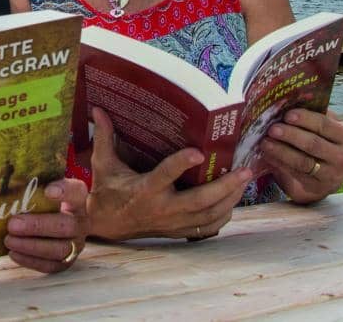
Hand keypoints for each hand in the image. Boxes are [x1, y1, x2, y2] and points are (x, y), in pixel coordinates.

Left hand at [5, 178, 87, 272]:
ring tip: (9, 240)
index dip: (64, 191)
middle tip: (13, 224)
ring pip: (59, 249)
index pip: (76, 191)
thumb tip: (2, 173)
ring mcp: (76, 243)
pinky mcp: (67, 261)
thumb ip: (32, 181)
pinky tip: (13, 253)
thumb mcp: (44, 187)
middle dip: (37, 226)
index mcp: (77, 199)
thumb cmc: (45, 201)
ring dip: (31, 246)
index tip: (47, 191)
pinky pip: (52, 265)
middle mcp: (81, 221)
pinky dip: (31, 261)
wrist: (60, 220)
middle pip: (66, 226)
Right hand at [87, 107, 251, 240]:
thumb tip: (98, 110)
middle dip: (225, 186)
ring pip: (209, 215)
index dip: (181, 164)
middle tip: (245, 170)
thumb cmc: (106, 191)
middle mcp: (162, 209)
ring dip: (230, 199)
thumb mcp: (103, 164)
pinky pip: (207, 229)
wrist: (105, 225)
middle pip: (200, 200)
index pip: (166, 175)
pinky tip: (232, 202)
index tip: (198, 151)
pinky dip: (223, 216)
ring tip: (245, 180)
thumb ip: (104, 137)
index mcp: (145, 190)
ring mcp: (172, 223)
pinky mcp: (177, 232)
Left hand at [261, 108, 342, 203]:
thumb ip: (311, 116)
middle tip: (272, 129)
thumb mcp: (323, 129)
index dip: (305, 119)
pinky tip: (267, 156)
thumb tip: (285, 100)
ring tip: (265, 142)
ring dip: (281, 151)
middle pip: (313, 144)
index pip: (324, 125)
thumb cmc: (321, 142)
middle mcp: (342, 156)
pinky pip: (295, 175)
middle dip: (290, 135)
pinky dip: (279, 164)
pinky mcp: (316, 188)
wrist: (327, 175)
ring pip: (303, 162)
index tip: (287, 115)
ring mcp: (331, 175)